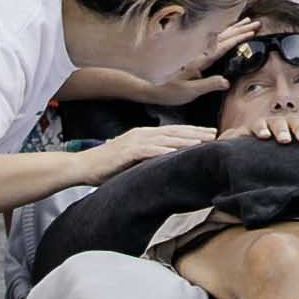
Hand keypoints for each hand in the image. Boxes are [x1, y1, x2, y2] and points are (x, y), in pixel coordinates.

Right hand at [94, 121, 217, 168]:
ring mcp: (134, 142)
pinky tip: (175, 153)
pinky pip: (147, 151)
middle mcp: (141, 134)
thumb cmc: (107, 166)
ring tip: (202, 142)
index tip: (210, 134)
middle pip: (173, 132)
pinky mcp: (126, 152)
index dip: (192, 132)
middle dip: (195, 133)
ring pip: (164, 140)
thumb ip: (148, 157)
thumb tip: (167, 162)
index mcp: (144, 135)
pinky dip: (162, 151)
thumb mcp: (133, 159)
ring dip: (184, 140)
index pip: (173, 132)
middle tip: (215, 135)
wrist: (83, 166)